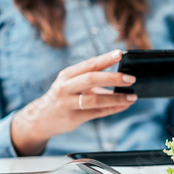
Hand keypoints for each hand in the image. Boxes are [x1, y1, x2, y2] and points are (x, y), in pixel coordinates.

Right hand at [11, 49, 135, 155]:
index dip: (105, 58)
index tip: (121, 54)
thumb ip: (92, 79)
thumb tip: (120, 76)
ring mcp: (68, 103)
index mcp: (68, 75)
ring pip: (96, 99)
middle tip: (131, 79)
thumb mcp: (71, 83)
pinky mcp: (73, 118)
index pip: (89, 64)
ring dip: (117, 98)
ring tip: (132, 97)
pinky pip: (98, 112)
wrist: (41, 119)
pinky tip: (124, 106)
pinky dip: (113, 108)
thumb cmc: (63, 97)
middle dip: (113, 78)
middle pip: (92, 79)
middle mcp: (66, 87)